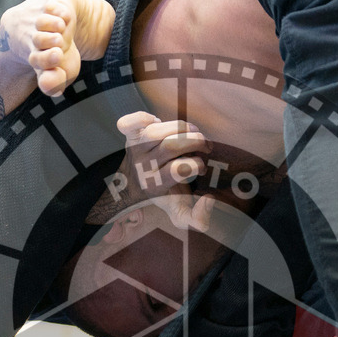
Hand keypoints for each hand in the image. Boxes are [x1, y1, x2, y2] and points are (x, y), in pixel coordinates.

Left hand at [115, 111, 215, 230]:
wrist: (133, 186)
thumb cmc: (164, 194)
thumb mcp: (179, 213)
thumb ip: (198, 219)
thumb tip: (209, 199)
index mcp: (155, 186)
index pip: (178, 170)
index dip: (196, 165)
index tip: (203, 168)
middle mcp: (143, 167)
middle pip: (170, 147)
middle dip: (195, 142)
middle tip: (206, 146)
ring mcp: (134, 149)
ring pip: (156, 131)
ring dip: (182, 127)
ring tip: (193, 131)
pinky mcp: (129, 135)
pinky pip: (128, 123)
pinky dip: (143, 118)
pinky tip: (157, 122)